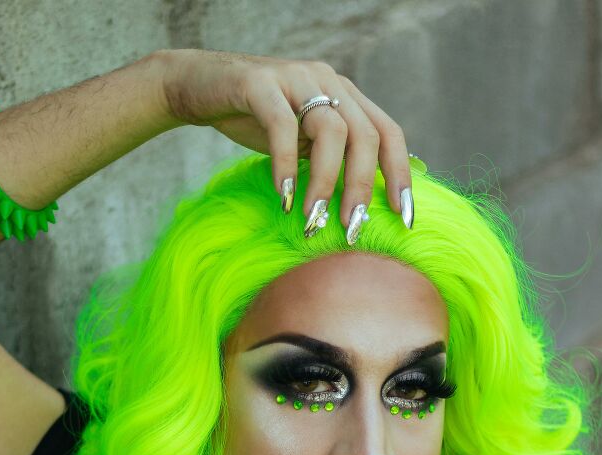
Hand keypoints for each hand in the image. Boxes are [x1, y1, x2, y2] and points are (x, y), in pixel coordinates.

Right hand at [156, 47, 410, 223]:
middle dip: (361, 188)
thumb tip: (361, 206)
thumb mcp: (303, 140)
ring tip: (313, 219)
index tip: (402, 219)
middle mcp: (328, 80)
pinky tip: (284, 197)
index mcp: (345, 94)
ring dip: (326, 183)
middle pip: (365, 136)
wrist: (199, 86)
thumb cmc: (254, 120)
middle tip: (350, 229)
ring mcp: (296, 78)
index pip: (388, 133)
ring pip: (331, 130)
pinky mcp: (259, 83)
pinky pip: (282, 126)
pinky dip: (286, 166)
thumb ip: (332, 158)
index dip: (399, 176)